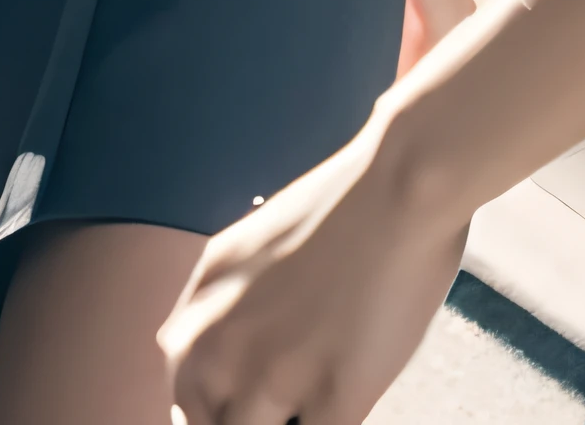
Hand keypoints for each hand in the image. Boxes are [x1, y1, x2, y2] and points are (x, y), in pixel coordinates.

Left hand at [161, 109, 467, 424]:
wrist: (402, 183)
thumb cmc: (342, 206)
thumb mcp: (246, 250)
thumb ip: (218, 308)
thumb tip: (211, 360)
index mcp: (197, 307)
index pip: (182, 400)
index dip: (218, 410)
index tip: (247, 403)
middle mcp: (219, 346)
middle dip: (252, 418)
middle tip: (289, 400)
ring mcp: (273, 378)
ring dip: (290, 420)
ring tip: (319, 387)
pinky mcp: (332, 399)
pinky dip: (329, 423)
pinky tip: (348, 396)